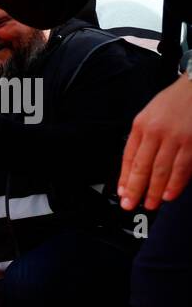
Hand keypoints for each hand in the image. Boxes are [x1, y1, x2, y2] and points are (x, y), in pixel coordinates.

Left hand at [118, 74, 191, 210]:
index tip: (122, 193)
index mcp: (141, 125)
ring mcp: (177, 138)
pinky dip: (176, 184)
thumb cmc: (175, 101)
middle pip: (143, 167)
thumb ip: (143, 138)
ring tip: (151, 203)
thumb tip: (136, 166)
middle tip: (131, 205)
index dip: (125, 178)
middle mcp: (156, 132)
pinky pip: (183, 167)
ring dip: (155, 191)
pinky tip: (169, 194)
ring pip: (162, 170)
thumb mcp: (150, 114)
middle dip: (136, 189)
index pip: (129, 157)